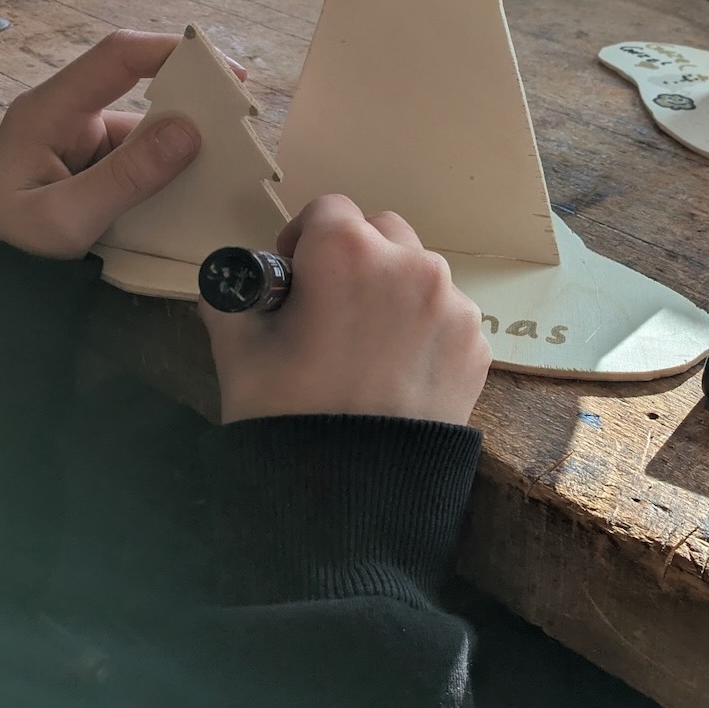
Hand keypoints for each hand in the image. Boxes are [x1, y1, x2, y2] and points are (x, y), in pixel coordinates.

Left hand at [0, 31, 208, 258]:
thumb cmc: (5, 246)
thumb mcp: (66, 218)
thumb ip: (128, 177)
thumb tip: (190, 132)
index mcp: (50, 111)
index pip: (117, 57)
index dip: (172, 53)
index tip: (227, 75)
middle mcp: (67, 116)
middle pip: (139, 94)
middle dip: (190, 109)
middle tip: (240, 134)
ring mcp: (78, 143)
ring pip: (144, 134)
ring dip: (182, 151)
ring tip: (227, 172)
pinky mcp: (89, 169)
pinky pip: (138, 161)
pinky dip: (167, 174)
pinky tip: (195, 194)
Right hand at [201, 196, 490, 426]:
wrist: (352, 496)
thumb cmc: (288, 417)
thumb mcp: (237, 351)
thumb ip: (232, 297)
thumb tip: (237, 281)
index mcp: (346, 251)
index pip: (327, 210)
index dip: (303, 240)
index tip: (294, 278)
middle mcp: (410, 264)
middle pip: (382, 231)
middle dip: (355, 257)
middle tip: (330, 309)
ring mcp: (451, 305)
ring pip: (420, 271)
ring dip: (393, 290)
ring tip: (366, 345)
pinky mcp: (476, 344)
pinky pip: (446, 315)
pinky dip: (423, 328)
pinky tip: (396, 371)